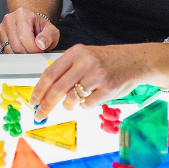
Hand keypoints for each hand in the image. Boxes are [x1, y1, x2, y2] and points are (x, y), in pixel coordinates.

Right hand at [0, 8, 59, 53]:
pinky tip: (20, 51)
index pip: (24, 36)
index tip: (40, 51)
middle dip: (28, 54)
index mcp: (22, 14)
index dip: (34, 49)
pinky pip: (3, 53)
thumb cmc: (40, 27)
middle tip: (35, 53)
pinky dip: (12, 56)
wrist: (31, 24)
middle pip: (16, 46)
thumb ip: (49, 37)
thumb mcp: (51, 30)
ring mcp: (1, 29)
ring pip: (9, 51)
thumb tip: (41, 44)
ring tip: (28, 50)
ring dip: (20, 56)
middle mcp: (9, 19)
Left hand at [29, 43, 168, 120]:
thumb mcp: (85, 56)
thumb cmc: (107, 60)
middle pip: (57, 89)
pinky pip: (87, 104)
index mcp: (76, 52)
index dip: (39, 90)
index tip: (33, 101)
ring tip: (72, 103)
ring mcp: (98, 76)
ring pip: (72, 98)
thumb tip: (44, 89)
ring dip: (68, 105)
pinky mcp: (108, 89)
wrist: (136, 61)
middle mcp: (86, 62)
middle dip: (45, 105)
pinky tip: (92, 97)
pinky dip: (85, 105)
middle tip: (39, 114)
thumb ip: (67, 68)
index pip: (50, 74)